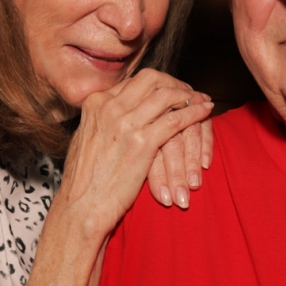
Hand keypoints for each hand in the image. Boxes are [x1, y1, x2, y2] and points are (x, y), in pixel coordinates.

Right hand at [59, 69, 212, 240]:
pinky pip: (176, 120)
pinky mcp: (142, 142)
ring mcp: (126, 123)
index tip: (170, 89)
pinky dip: (194, 113)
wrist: (81, 206)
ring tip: (201, 100)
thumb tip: (111, 116)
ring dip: (189, 95)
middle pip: (152, 79)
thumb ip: (100, 122)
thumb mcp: (84, 140)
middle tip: (189, 92)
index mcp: (95, 103)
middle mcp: (109, 107)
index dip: (157, 83)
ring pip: (167, 96)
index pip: (133, 81)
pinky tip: (205, 112)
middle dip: (175, 83)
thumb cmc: (82, 182)